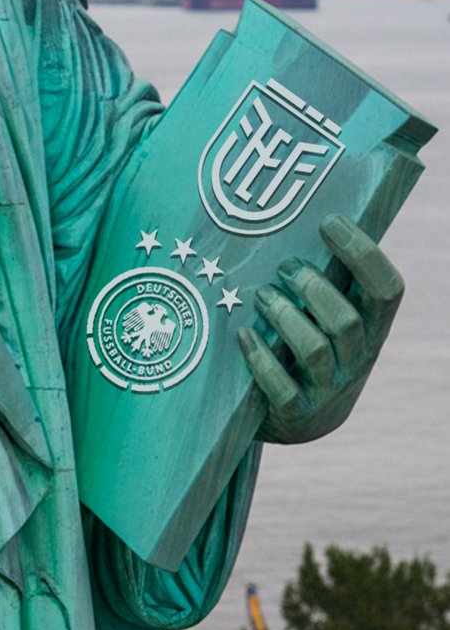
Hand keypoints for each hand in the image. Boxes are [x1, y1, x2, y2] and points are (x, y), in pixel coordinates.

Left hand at [238, 214, 403, 444]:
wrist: (291, 418)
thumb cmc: (303, 346)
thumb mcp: (323, 317)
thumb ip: (323, 280)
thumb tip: (295, 211)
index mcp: (371, 330)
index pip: (387, 291)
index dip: (363, 253)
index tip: (329, 221)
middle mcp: (356, 361)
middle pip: (348, 321)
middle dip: (313, 288)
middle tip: (284, 266)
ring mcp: (328, 392)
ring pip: (316, 351)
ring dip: (285, 316)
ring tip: (260, 295)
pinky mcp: (295, 415)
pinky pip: (281, 388)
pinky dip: (261, 359)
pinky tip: (243, 335)